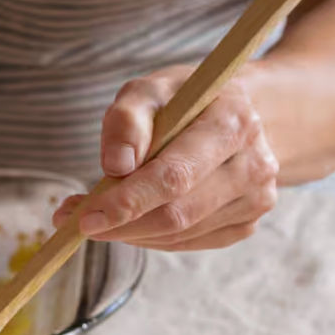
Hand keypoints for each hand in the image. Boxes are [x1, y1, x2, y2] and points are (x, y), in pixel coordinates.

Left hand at [52, 65, 278, 250]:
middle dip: (121, 223)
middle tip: (78, 221)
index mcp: (233, 122)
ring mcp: (255, 198)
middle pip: (176, 214)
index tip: (85, 218)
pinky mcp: (246, 222)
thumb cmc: (184, 102)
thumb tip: (116, 164)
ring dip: (130, 232)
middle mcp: (254, 164)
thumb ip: (127, 119)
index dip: (127, 202)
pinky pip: (187, 244)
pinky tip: (134, 219)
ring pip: (178, 235)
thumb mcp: (150, 90)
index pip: (175, 176)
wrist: (235, 114)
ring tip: (100, 215)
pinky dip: (150, 237)